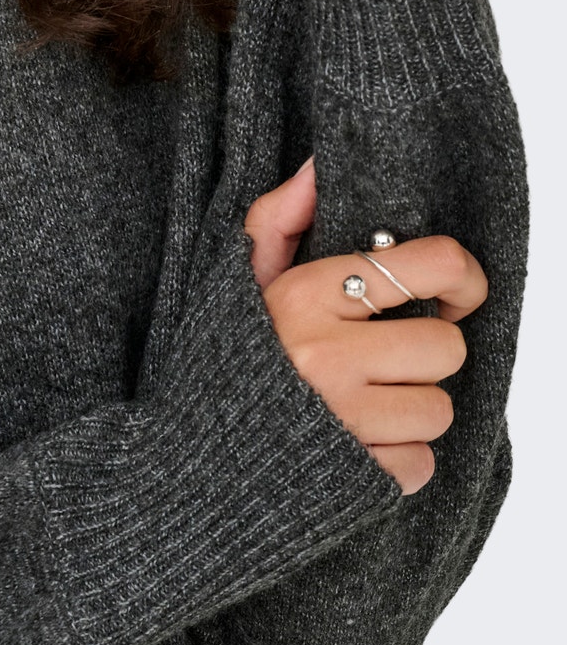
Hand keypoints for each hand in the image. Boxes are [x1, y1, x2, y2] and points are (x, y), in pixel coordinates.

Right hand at [243, 157, 487, 494]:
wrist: (183, 457)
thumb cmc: (224, 357)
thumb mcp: (241, 279)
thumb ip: (279, 217)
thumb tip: (317, 167)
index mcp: (307, 295)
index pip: (433, 265)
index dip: (462, 278)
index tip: (449, 296)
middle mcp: (328, 354)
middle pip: (445, 346)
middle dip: (422, 356)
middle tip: (381, 359)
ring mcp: (344, 418)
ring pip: (438, 409)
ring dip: (410, 411)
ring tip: (361, 404)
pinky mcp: (357, 477)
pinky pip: (421, 463)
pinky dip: (396, 459)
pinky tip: (354, 445)